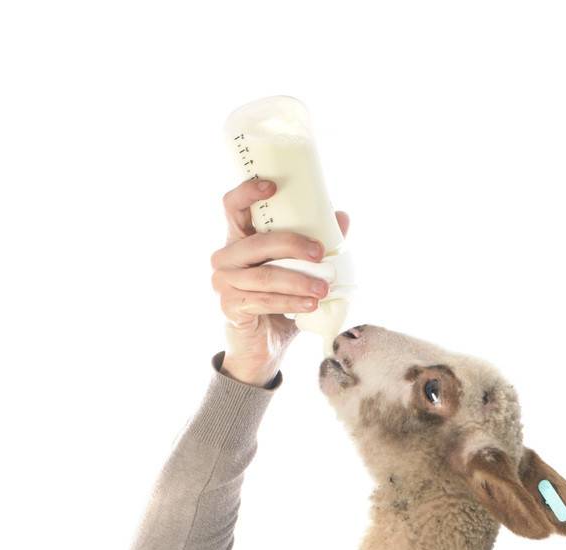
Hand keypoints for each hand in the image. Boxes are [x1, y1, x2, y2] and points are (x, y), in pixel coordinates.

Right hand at [211, 176, 349, 376]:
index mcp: (238, 239)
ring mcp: (223, 282)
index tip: (273, 186)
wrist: (263, 347)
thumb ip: (314, 244)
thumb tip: (342, 216)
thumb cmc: (280, 303)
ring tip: (324, 288)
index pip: (233, 206)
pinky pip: (264, 300)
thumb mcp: (297, 271)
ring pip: (265, 275)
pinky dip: (291, 302)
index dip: (248, 192)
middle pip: (258, 242)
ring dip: (298, 281)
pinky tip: (311, 305)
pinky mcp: (230, 306)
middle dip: (292, 245)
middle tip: (321, 254)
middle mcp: (225, 257)